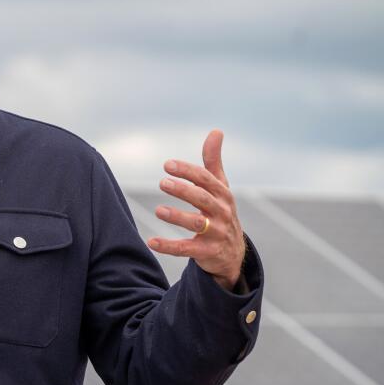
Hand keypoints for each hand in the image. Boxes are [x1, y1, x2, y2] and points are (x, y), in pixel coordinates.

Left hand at [147, 130, 246, 290]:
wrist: (232, 253)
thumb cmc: (221, 212)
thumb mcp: (220, 188)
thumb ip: (213, 162)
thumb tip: (216, 131)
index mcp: (223, 195)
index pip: (206, 179)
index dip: (188, 171)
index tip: (167, 165)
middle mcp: (222, 213)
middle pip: (203, 199)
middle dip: (184, 190)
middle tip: (162, 182)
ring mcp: (216, 233)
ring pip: (197, 224)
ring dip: (178, 216)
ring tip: (158, 210)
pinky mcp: (207, 252)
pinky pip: (187, 249)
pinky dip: (169, 246)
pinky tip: (152, 241)